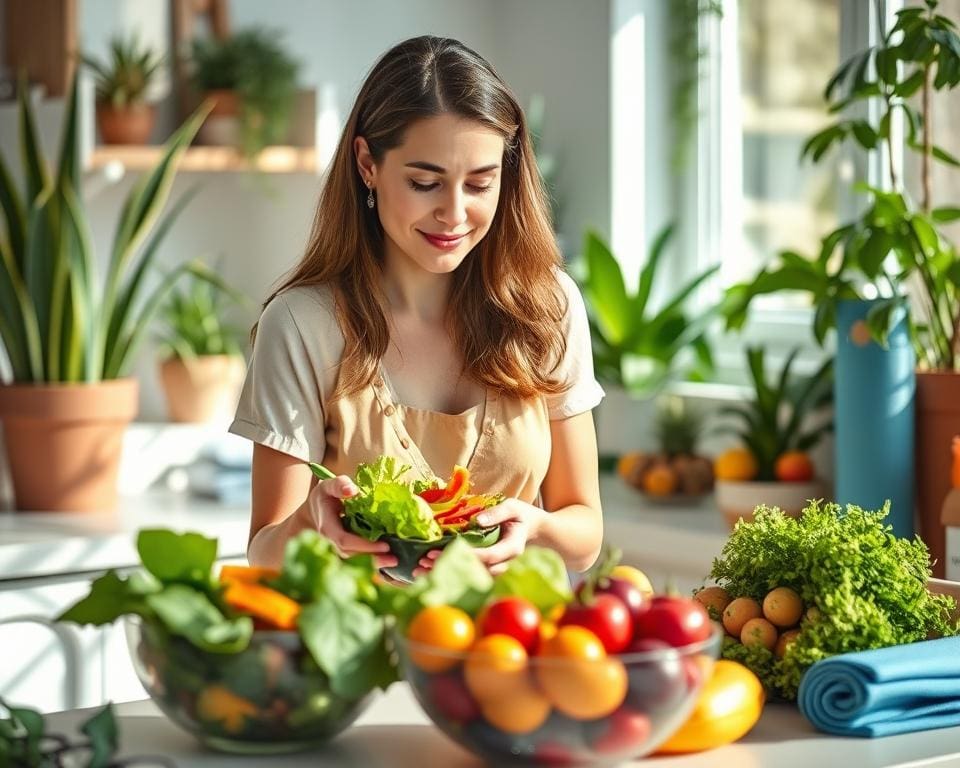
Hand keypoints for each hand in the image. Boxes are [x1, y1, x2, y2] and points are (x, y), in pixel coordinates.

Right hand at [306, 474, 397, 569]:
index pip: (344, 541)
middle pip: (350, 555)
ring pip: (353, 561)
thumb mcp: (329, 485)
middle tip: (394, 559)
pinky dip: (372, 562)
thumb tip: (352, 490)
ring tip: (394, 561)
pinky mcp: (344, 551)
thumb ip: (339, 485)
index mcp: (328, 527)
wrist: (316, 508)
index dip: (363, 545)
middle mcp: (330, 542)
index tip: (384, 545)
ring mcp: (336, 548)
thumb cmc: (325, 495)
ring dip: (374, 563)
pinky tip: (387, 561)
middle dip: (372, 559)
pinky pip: (357, 560)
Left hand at [415, 498, 544, 576]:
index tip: (443, 552)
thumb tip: (476, 521)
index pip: (488, 556)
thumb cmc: (522, 516)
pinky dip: (450, 574)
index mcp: (512, 548)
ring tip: (420, 570)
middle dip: (449, 567)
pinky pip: (469, 576)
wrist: (532, 530)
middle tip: (424, 562)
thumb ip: (496, 513)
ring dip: (446, 574)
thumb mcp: (513, 507)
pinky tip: (430, 571)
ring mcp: (496, 570)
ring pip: (470, 578)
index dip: (466, 556)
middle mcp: (504, 564)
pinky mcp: (488, 570)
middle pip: (476, 572)